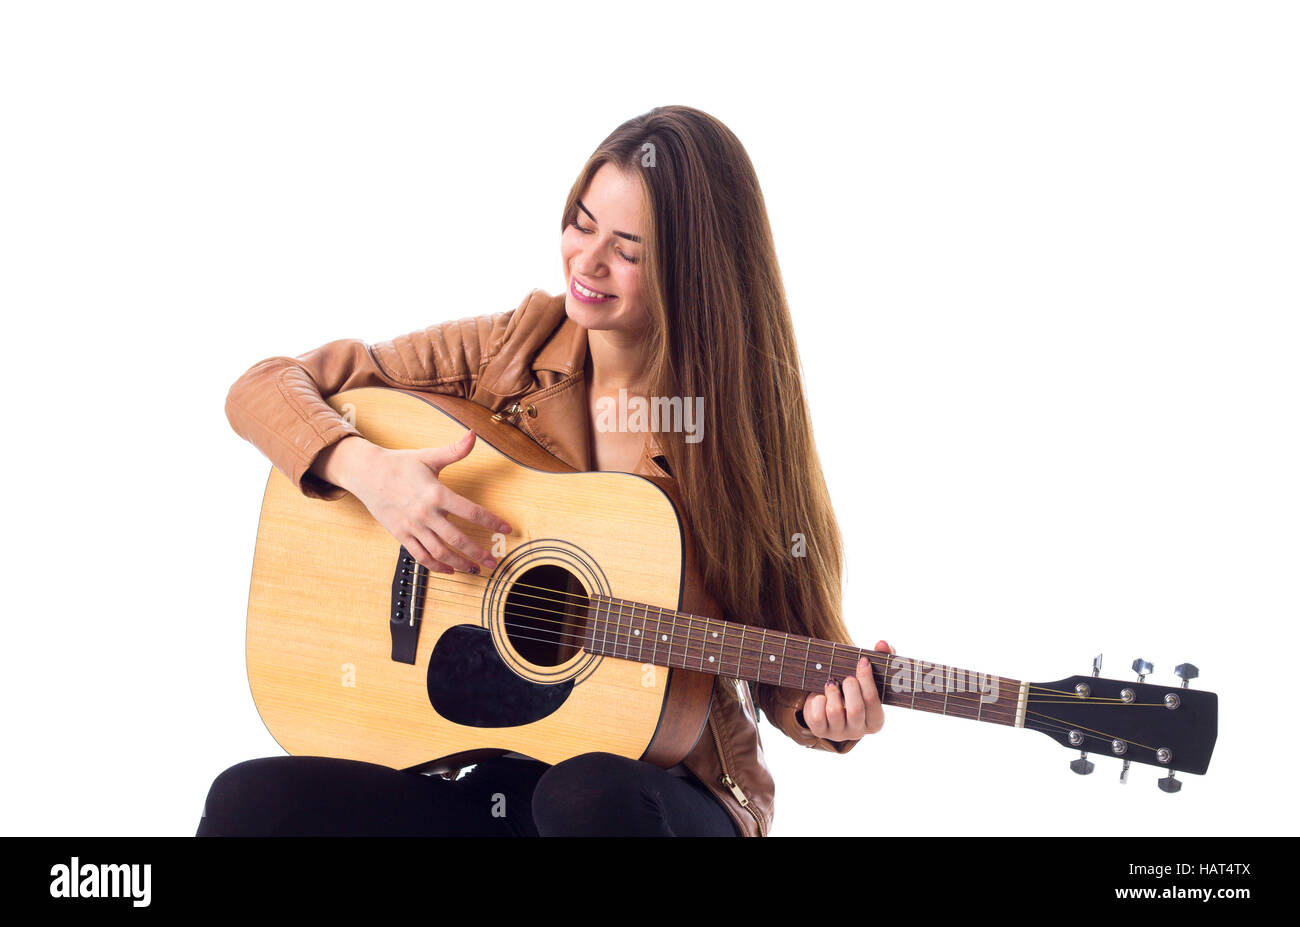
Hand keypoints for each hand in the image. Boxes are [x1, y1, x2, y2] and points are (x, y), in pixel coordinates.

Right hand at [345, 430, 512, 574]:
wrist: (366, 473)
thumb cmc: (400, 464)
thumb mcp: (429, 456)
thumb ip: (455, 450)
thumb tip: (473, 435)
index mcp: (436, 493)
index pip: (471, 511)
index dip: (492, 522)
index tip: (506, 530)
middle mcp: (426, 513)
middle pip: (457, 539)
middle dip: (478, 553)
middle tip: (493, 562)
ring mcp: (413, 526)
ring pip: (440, 552)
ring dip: (459, 563)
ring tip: (474, 568)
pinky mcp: (401, 535)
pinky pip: (420, 556)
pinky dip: (436, 566)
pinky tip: (449, 569)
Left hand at [800, 640, 893, 741]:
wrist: (829, 702)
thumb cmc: (854, 688)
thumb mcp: (868, 675)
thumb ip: (881, 657)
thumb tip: (882, 643)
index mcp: (875, 721)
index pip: (873, 701)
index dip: (867, 679)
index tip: (863, 661)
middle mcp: (859, 732)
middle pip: (855, 709)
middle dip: (850, 688)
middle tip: (847, 677)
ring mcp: (838, 733)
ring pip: (835, 711)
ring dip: (832, 691)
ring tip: (832, 683)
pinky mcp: (820, 731)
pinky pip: (817, 716)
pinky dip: (817, 701)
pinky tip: (822, 696)